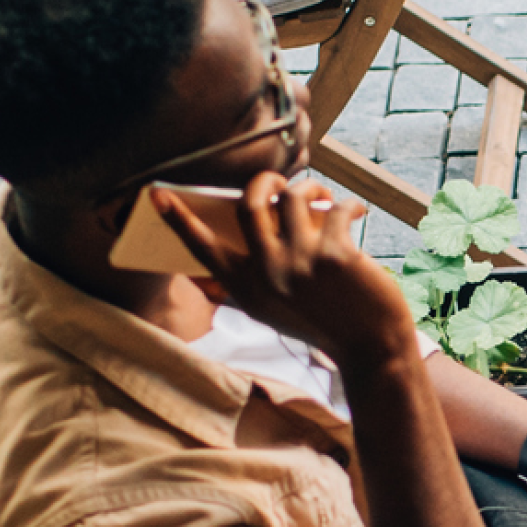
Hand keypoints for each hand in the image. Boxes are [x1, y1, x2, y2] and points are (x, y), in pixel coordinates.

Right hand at [153, 172, 414, 371]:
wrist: (371, 347)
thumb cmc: (324, 323)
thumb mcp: (273, 310)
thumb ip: (250, 278)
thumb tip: (235, 238)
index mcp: (246, 289)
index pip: (202, 249)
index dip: (178, 219)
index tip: (156, 194)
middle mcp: (267, 275)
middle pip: (249, 206)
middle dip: (263, 181)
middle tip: (277, 179)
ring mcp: (300, 264)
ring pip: (293, 197)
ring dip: (311, 187)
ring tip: (323, 195)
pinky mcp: (336, 255)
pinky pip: (337, 209)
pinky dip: (350, 206)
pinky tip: (356, 212)